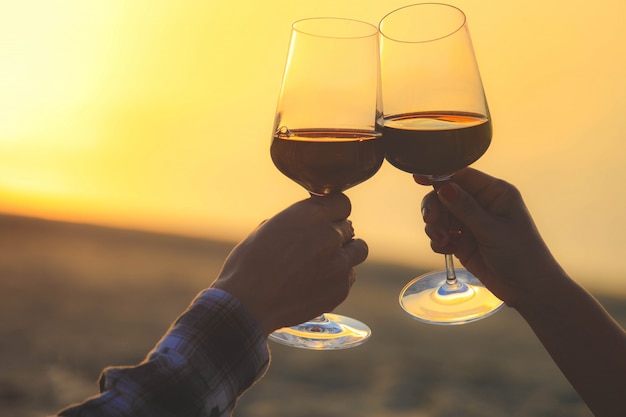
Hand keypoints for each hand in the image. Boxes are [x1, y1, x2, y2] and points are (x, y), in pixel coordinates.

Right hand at [212, 193, 367, 336]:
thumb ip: (296, 222)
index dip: (333, 211)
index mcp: (310, 214)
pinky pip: (349, 276)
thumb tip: (307, 224)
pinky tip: (317, 284)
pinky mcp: (341, 288)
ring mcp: (339, 263)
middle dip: (336, 234)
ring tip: (326, 263)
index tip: (326, 218)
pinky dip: (338, 278)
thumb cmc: (248, 264)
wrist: (246, 304)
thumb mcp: (268, 228)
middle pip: (348, 227)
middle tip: (317, 247)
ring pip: (358, 250)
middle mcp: (329, 235)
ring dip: (346, 253)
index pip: (342, 203)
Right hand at [416, 168, 561, 306]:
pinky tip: (450, 250)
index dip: (439, 175)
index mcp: (495, 192)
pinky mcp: (463, 242)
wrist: (528, 288)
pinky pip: (440, 234)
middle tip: (431, 220)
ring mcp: (470, 223)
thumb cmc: (520, 254)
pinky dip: (439, 241)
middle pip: (445, 195)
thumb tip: (442, 185)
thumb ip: (465, 207)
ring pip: (440, 215)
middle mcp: (481, 204)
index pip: (462, 175)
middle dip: (435, 207)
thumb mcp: (491, 228)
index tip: (419, 177)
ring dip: (436, 227)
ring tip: (444, 241)